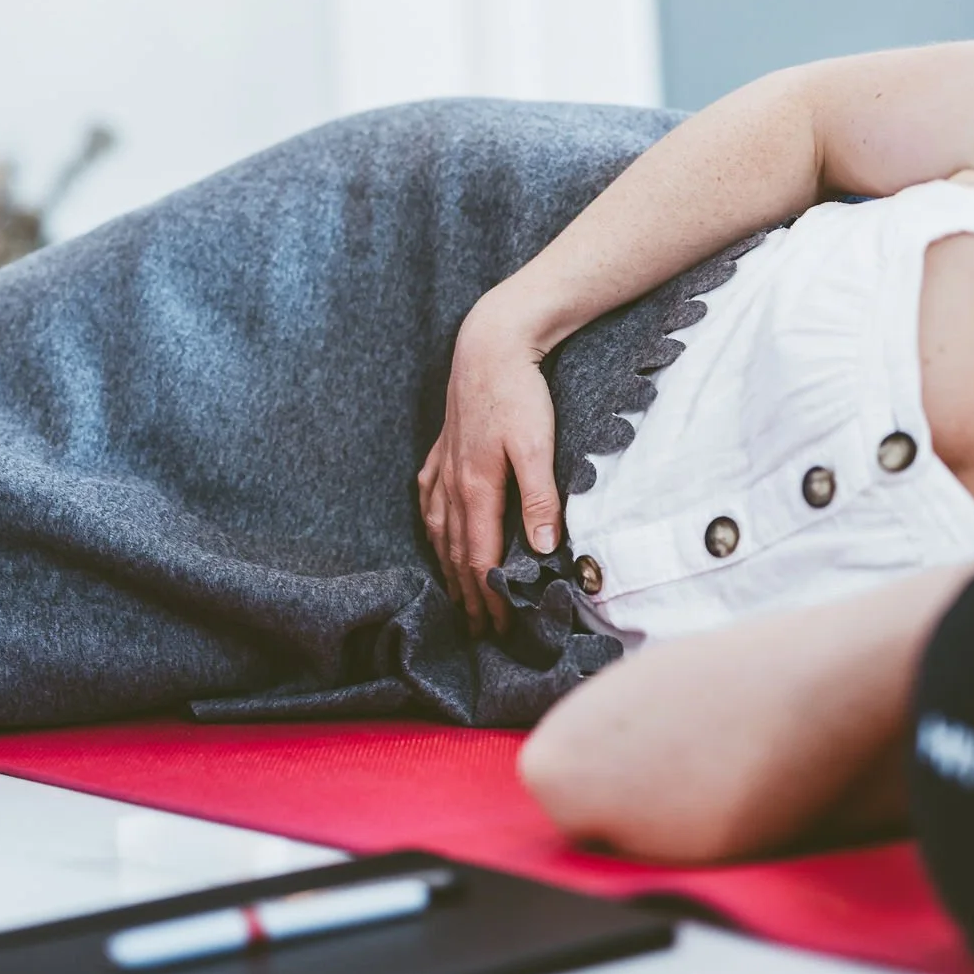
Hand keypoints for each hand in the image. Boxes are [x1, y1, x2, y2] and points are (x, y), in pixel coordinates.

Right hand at [418, 299, 563, 635]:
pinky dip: (432, 526)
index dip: (489, 597)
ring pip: (439, 530)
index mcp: (476, 488)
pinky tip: (433, 532)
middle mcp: (452, 483)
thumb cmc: (518, 392)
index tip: (499, 626)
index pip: (480, 559)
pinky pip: (429, 499)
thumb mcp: (537, 445)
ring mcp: (443, 466)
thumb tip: (545, 548)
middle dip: (466, 594)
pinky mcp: (443, 448)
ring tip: (455, 595)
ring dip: (447, 567)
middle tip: (477, 629)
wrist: (490, 344)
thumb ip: (540, 497)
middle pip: (455, 553)